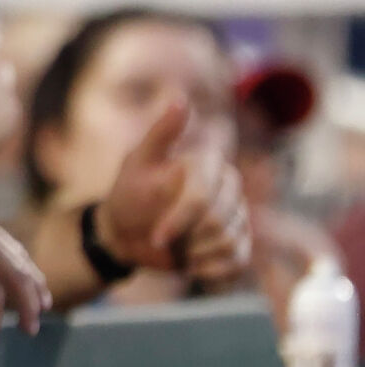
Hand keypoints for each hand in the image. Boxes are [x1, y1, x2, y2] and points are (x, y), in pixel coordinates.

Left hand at [100, 101, 250, 281]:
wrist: (126, 232)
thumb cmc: (129, 194)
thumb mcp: (137, 163)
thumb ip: (160, 134)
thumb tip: (180, 98)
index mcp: (209, 163)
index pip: (205, 195)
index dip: (182, 219)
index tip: (155, 236)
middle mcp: (230, 187)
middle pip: (219, 222)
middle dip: (183, 236)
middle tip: (158, 236)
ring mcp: (238, 215)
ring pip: (229, 243)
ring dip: (192, 252)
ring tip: (172, 244)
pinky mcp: (240, 243)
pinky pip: (237, 262)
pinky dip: (207, 268)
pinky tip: (188, 262)